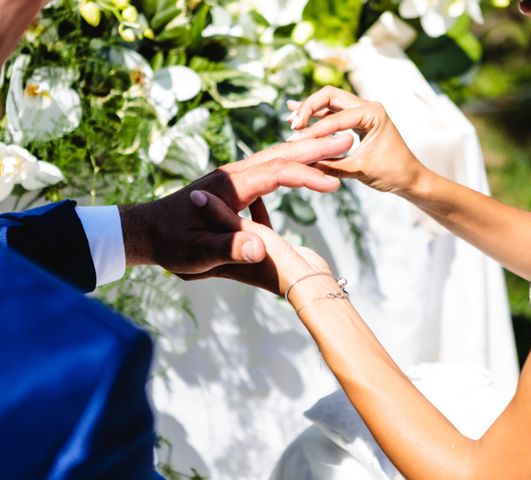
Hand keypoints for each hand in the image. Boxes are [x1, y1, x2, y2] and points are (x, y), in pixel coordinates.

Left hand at [119, 134, 352, 278]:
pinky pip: (270, 170)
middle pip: (280, 154)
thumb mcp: (196, 254)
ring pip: (277, 157)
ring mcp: (234, 177)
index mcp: (228, 187)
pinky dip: (293, 166)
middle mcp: (233, 174)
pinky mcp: (236, 184)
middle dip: (315, 147)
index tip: (334, 184)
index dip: (305, 177)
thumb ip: (226, 249)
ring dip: (307, 153)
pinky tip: (304, 173)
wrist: (146, 230)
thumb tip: (257, 249)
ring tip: (336, 149)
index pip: (275, 173)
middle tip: (347, 141)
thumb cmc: (170, 244)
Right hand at [288, 86, 426, 193]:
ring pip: (330, 102)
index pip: (335, 118)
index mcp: (373, 113)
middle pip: (330, 95)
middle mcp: (368, 106)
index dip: (313, 131)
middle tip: (292, 124)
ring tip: (291, 119)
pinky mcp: (359, 121)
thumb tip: (303, 163)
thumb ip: (331, 165)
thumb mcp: (359, 170)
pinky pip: (334, 114)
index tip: (296, 142)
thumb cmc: (392, 173)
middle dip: (308, 107)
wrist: (410, 179)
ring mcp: (363, 111)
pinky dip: (318, 116)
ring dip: (311, 110)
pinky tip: (299, 117)